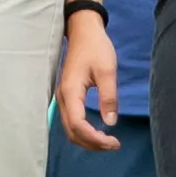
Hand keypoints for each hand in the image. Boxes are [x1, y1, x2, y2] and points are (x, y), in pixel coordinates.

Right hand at [50, 12, 118, 151]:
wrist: (83, 31)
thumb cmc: (96, 48)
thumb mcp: (107, 71)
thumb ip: (108, 97)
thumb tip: (111, 122)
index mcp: (71, 92)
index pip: (78, 125)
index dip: (94, 138)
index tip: (113, 141)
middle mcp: (62, 98)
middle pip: (71, 132)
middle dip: (91, 143)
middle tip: (113, 145)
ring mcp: (62, 98)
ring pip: (70, 129)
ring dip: (87, 140)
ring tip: (107, 142)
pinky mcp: (66, 97)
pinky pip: (71, 121)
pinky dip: (83, 131)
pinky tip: (97, 131)